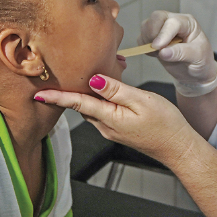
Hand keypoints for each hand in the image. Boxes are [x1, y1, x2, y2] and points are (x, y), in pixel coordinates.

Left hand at [35, 75, 193, 165]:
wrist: (177, 147)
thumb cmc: (165, 124)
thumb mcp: (142, 101)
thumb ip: (117, 90)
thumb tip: (93, 80)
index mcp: (110, 118)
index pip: (78, 104)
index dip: (58, 97)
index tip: (39, 93)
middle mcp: (106, 126)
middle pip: (82, 105)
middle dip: (73, 89)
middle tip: (68, 69)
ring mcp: (112, 130)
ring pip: (92, 108)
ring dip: (87, 94)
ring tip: (90, 75)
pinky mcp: (118, 129)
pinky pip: (102, 112)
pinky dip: (100, 99)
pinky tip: (107, 89)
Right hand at [138, 11, 216, 87]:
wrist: (195, 72)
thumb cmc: (201, 61)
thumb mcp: (197, 57)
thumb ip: (181, 53)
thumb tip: (163, 52)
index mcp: (188, 23)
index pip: (173, 22)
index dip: (164, 34)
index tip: (158, 47)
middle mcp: (174, 22)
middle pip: (157, 17)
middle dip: (153, 32)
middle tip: (157, 49)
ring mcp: (162, 28)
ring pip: (146, 25)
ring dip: (147, 40)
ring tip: (159, 52)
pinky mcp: (153, 38)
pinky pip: (141, 37)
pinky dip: (143, 46)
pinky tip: (155, 54)